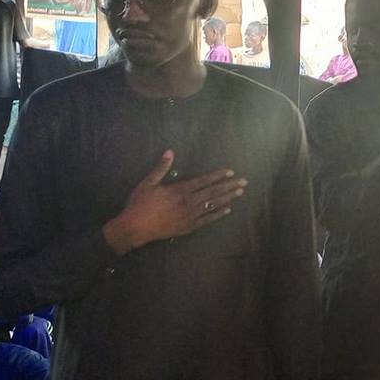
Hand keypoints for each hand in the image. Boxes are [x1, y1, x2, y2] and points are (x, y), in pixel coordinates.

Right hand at [105, 150, 246, 253]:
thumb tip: (169, 152)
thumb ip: (161, 168)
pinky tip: (228, 210)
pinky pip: (207, 220)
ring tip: (240, 193)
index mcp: (180, 190)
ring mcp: (190, 216)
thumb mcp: (148, 183)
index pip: (203, 181)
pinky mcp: (189, 227)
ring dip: (227, 198)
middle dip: (229, 186)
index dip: (218, 176)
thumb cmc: (140, 204)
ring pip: (213, 205)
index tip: (230, 172)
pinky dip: (218, 214)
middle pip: (213, 192)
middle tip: (244, 182)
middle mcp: (189, 202)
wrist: (135, 227)